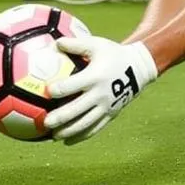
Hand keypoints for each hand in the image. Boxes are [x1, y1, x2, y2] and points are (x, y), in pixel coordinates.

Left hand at [44, 36, 158, 144]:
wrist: (139, 68)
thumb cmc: (113, 54)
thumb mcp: (97, 45)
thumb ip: (76, 44)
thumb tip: (55, 43)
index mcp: (94, 76)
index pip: (71, 86)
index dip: (57, 90)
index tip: (46, 91)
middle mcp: (100, 93)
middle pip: (76, 109)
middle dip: (59, 118)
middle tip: (45, 122)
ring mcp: (106, 106)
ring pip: (84, 123)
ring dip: (68, 131)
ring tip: (54, 136)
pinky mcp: (111, 114)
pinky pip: (94, 128)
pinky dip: (80, 136)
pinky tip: (67, 141)